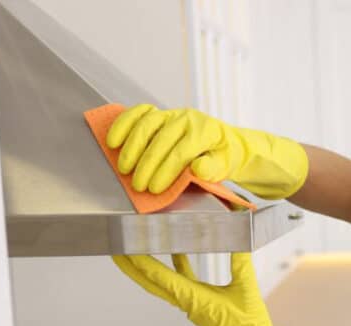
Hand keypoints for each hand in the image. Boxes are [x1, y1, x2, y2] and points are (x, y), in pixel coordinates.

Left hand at [106, 104, 308, 199]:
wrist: (239, 153)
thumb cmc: (205, 151)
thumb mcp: (178, 145)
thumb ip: (159, 147)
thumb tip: (137, 147)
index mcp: (171, 116)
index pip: (143, 115)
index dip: (124, 126)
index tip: (110, 143)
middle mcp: (183, 118)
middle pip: (153, 132)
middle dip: (140, 159)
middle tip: (134, 181)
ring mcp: (200, 129)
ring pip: (171, 145)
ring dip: (157, 166)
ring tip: (149, 185)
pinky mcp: (217, 147)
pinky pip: (197, 157)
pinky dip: (188, 167)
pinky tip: (180, 175)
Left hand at [112, 252, 314, 325]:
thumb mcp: (247, 289)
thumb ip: (241, 261)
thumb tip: (240, 235)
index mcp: (194, 299)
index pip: (161, 278)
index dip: (142, 262)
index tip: (126, 249)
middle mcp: (186, 303)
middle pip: (151, 283)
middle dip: (132, 266)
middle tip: (115, 249)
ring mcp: (190, 304)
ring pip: (161, 283)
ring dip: (147, 266)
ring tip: (135, 248)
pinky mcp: (197, 304)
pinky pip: (180, 282)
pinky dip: (175, 266)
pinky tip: (176, 251)